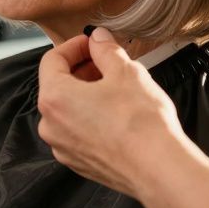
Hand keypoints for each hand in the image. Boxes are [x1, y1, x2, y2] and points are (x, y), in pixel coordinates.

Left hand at [37, 29, 191, 199]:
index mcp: (54, 98)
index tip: (93, 43)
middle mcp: (50, 125)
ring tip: (117, 89)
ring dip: (87, 94)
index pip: (52, 60)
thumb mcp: (125, 71)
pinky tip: (117, 114)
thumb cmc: (140, 121)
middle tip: (108, 63)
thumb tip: (98, 38)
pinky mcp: (78, 163)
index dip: (75, 46)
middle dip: (82, 70)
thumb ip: (106, 49)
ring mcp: (63, 148)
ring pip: (69, 110)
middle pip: (58, 85)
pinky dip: (91, 118)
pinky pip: (78, 131)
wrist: (158, 169)